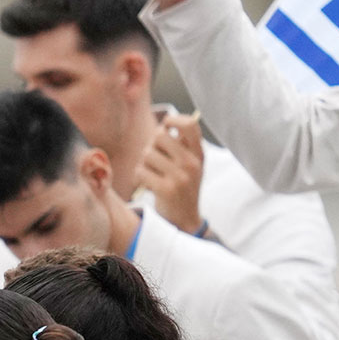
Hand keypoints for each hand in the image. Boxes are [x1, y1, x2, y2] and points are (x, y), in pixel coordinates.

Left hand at [136, 113, 205, 234]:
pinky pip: (141, 171)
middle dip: (151, 145)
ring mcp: (180, 177)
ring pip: (147, 154)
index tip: (166, 126)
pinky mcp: (166, 189)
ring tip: (153, 174)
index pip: (190, 124)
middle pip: (160, 135)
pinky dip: (139, 177)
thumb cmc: (182, 186)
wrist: (185, 219)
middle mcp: (192, 164)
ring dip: (144, 163)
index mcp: (199, 154)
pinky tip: (148, 184)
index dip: (173, 120)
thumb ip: (181, 145)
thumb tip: (164, 124)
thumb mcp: (190, 165)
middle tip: (155, 159)